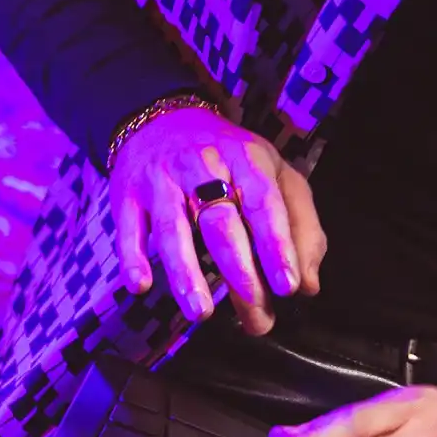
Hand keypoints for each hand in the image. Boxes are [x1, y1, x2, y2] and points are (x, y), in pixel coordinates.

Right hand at [110, 106, 325, 333]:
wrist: (162, 119)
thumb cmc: (230, 159)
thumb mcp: (275, 175)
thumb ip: (301, 226)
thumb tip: (309, 285)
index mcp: (246, 158)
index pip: (265, 204)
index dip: (277, 246)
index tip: (289, 287)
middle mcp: (201, 166)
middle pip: (220, 223)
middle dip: (240, 273)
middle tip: (257, 318)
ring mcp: (160, 180)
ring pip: (172, 228)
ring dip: (185, 272)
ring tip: (201, 312)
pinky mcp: (127, 194)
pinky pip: (128, 228)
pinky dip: (132, 257)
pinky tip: (140, 285)